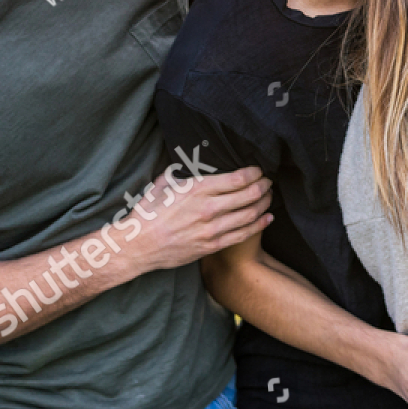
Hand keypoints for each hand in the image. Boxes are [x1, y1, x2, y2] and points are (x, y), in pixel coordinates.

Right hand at [123, 165, 272, 274]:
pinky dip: (259, 225)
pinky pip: (242, 234)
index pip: (237, 178)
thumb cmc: (148, 212)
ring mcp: (211, 229)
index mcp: (197, 189)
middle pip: (249, 195)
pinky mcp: (211, 246)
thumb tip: (187, 162)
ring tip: (269, 197)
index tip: (259, 170)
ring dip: (264, 204)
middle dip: (264, 186)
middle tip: (268, 182)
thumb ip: (179, 172)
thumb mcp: (162, 184)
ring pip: (249, 214)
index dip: (254, 172)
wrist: (138, 245)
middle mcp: (208, 208)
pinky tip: (267, 218)